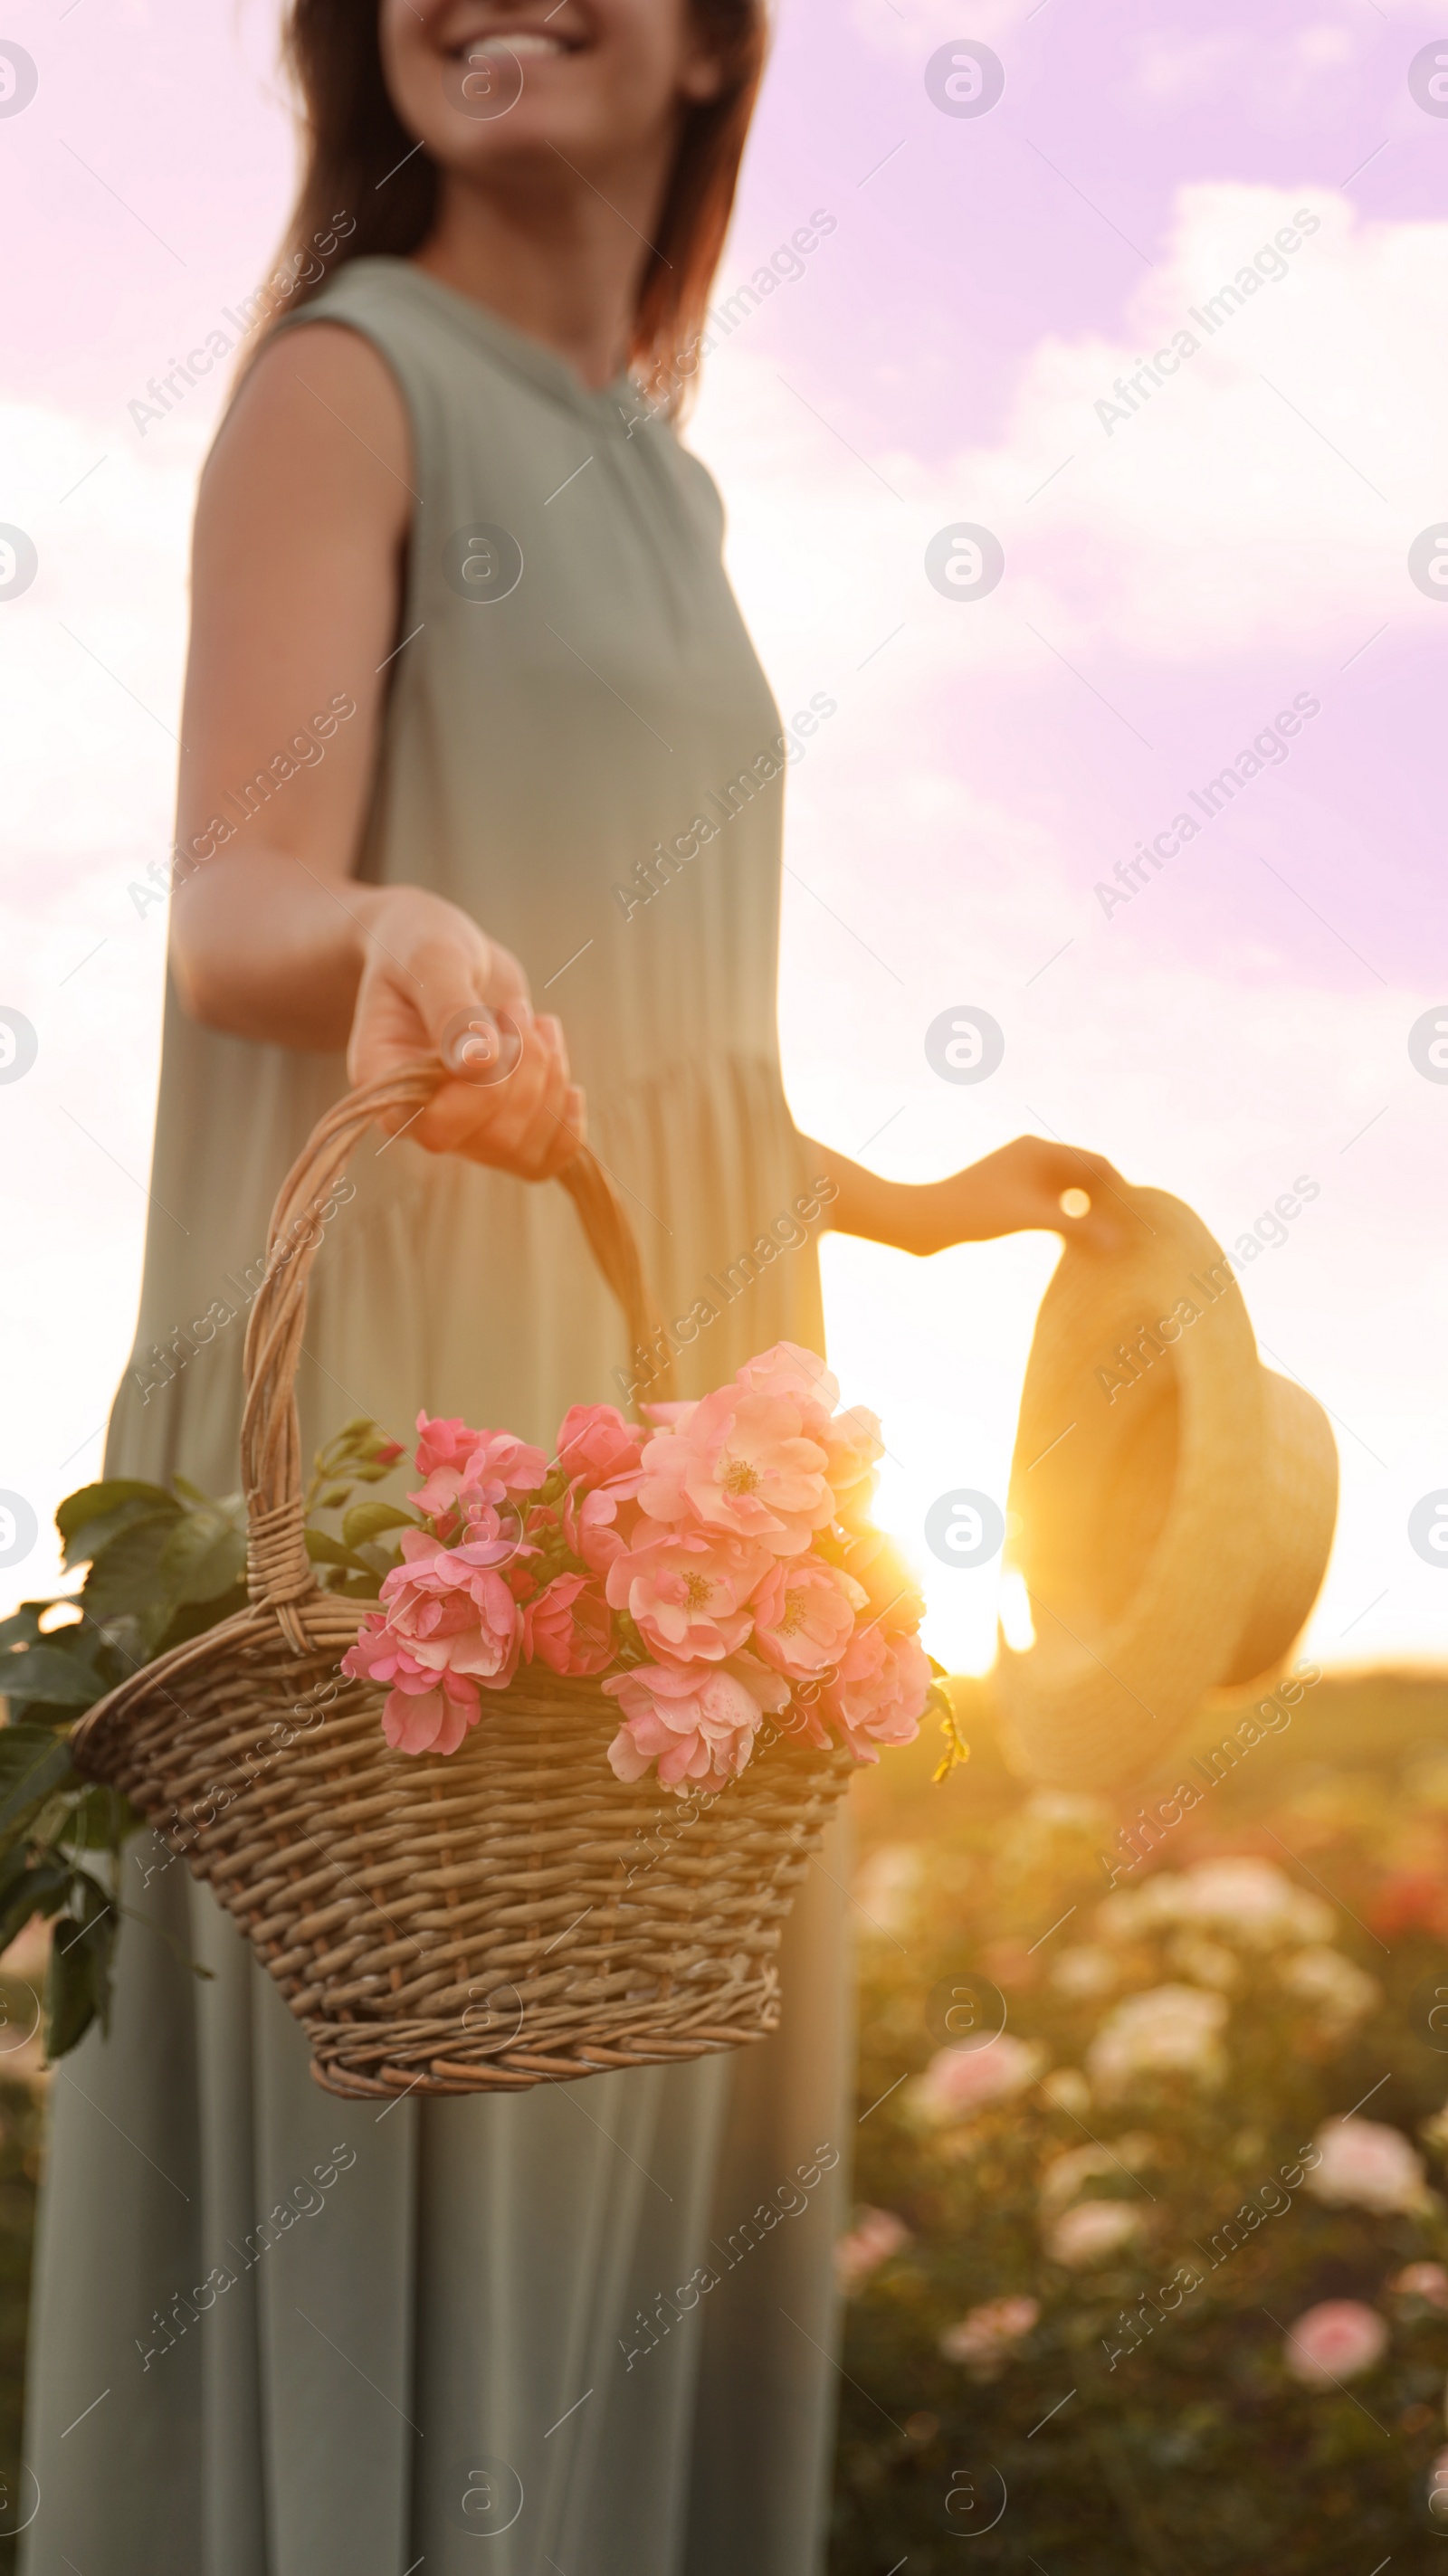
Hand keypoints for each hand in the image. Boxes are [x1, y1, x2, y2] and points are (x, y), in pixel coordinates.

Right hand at [348, 886, 584, 1179]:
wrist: (439, 949)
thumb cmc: (422, 946)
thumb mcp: (432, 959)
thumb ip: (452, 1009)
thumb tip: (482, 1062)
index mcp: (383, 1079)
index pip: (435, 1129)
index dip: (482, 1094)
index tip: (495, 1027)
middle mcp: (420, 1115)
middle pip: (493, 1141)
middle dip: (525, 1070)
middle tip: (516, 1010)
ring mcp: (462, 1126)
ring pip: (524, 1149)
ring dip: (549, 1081)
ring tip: (535, 1023)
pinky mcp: (502, 1123)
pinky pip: (547, 1157)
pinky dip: (568, 1116)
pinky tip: (564, 1071)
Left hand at [943, 1135, 1128, 1253]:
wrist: (924, 1220)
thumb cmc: (974, 1213)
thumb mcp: (1033, 1218)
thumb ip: (1079, 1227)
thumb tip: (1120, 1241)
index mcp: (1038, 1149)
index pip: (1095, 1163)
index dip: (1120, 1187)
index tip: (1139, 1216)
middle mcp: (1032, 1155)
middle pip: (1083, 1175)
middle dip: (1106, 1201)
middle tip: (1129, 1231)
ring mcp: (1021, 1174)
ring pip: (1068, 1191)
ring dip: (1087, 1212)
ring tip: (1108, 1240)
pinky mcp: (1011, 1194)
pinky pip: (1050, 1202)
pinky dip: (1067, 1218)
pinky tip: (1078, 1242)